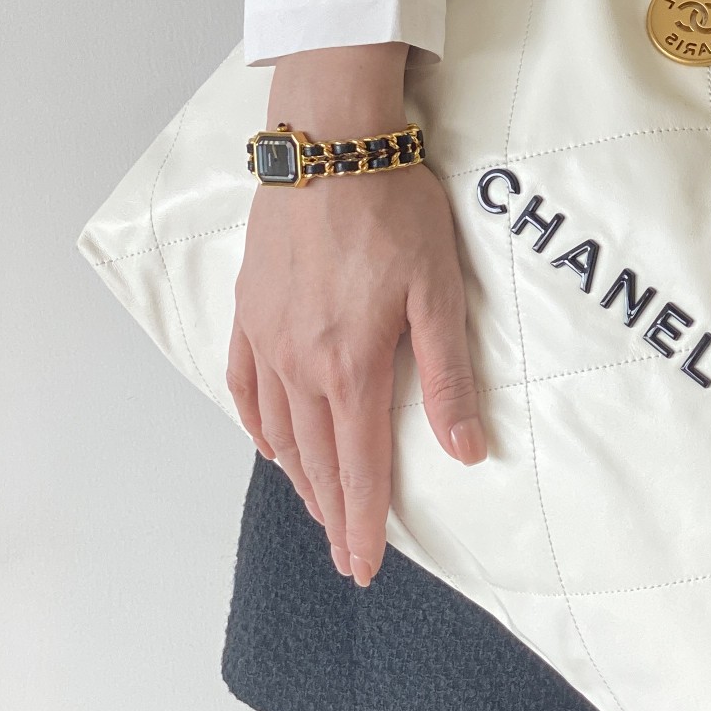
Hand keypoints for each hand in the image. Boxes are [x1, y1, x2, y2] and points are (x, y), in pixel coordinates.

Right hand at [227, 44, 485, 588]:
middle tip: (345, 557)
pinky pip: (245, 384)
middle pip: (316, 459)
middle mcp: (301, 363)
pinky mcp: (249, 309)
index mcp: (352, 364)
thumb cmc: (394, 209)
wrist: (328, 145)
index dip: (365, 521)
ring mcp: (268, 337)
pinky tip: (268, 441)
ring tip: (318, 510)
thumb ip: (450, 375)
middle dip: (334, 513)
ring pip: (279, 430)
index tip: (366, 565)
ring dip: (299, 477)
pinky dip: (257, 423)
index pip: (360, 464)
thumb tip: (466, 450)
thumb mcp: (440, 291)